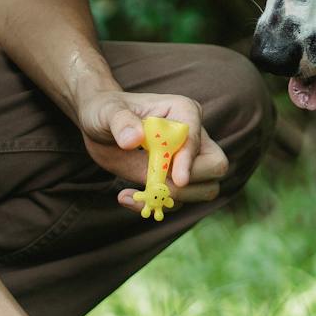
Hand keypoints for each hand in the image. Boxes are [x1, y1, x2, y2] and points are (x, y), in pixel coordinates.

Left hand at [74, 88, 230, 211]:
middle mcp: (194, 135)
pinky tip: (130, 197)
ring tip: (137, 195)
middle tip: (152, 187)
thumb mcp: (107, 112)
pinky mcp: (178, 177)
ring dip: (173, 199)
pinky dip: (159, 204)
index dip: (189, 161)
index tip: (177, 180)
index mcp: (183, 112)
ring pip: (206, 188)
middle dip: (188, 184)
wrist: (100, 126)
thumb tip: (132, 140)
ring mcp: (190, 158)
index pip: (196, 139)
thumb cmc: (106, 110)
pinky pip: (181, 200)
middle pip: (215, 166)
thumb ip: (121, 123)